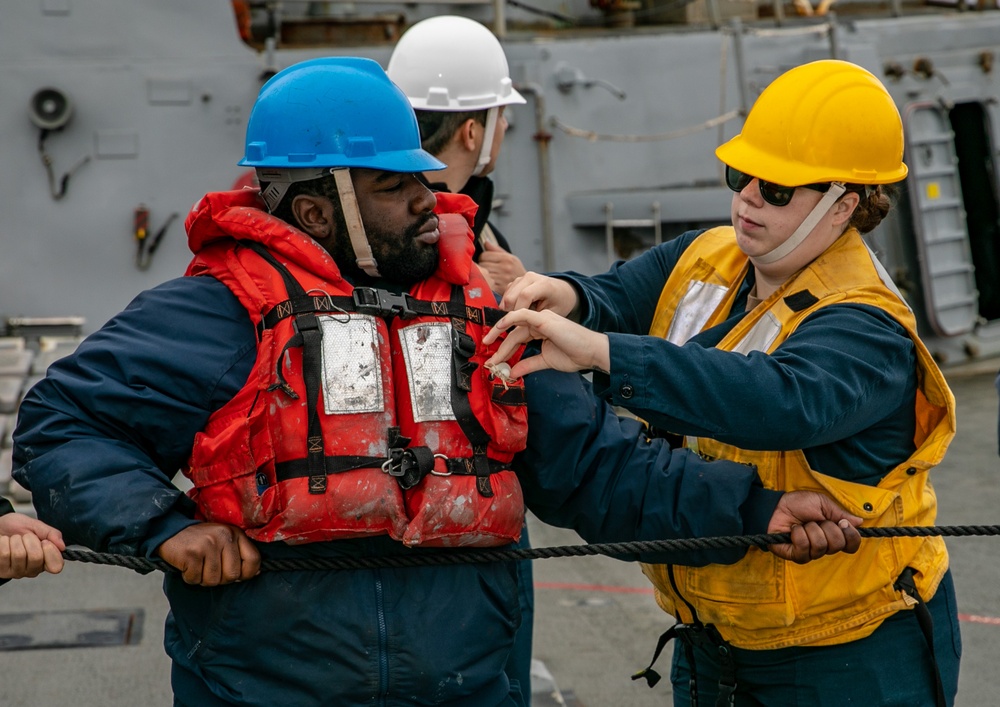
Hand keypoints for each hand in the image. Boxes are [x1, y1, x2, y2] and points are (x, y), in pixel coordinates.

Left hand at [0, 512, 65, 578]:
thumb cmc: (16, 527)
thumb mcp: (35, 525)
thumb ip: (51, 533)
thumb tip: (62, 546)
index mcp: (46, 560)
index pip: (56, 566)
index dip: (51, 552)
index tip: (45, 541)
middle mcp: (33, 569)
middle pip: (36, 557)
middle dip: (30, 540)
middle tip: (25, 537)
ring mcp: (16, 572)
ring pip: (19, 555)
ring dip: (16, 540)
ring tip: (13, 539)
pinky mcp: (2, 572)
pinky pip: (5, 554)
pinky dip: (4, 542)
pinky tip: (4, 543)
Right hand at [156, 523, 260, 585]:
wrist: (170, 531)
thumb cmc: (200, 541)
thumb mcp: (224, 541)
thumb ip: (239, 554)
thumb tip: (255, 572)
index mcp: (236, 533)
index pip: (253, 559)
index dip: (247, 574)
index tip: (236, 575)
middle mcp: (224, 537)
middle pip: (232, 575)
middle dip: (220, 579)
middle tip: (209, 569)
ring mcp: (208, 544)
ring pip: (213, 580)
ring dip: (203, 579)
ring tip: (198, 565)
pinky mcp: (191, 553)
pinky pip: (195, 579)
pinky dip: (190, 577)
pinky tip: (187, 565)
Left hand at [478, 241, 525, 294]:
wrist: (527, 288)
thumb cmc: (517, 272)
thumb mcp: (511, 258)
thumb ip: (497, 250)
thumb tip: (486, 242)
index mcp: (507, 259)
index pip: (484, 255)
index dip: (484, 258)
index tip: (487, 261)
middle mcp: (505, 268)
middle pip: (482, 264)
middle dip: (483, 267)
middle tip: (488, 270)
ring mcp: (502, 279)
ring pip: (482, 274)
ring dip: (483, 275)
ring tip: (490, 276)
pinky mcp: (499, 289)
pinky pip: (485, 283)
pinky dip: (486, 283)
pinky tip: (490, 283)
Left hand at [482, 308, 609, 377]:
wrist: (592, 352)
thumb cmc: (575, 355)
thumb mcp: (546, 361)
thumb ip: (529, 364)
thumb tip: (513, 372)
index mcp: (540, 330)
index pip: (517, 337)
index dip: (505, 349)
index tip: (494, 362)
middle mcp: (539, 322)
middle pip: (513, 332)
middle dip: (499, 346)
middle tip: (489, 360)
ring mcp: (542, 318)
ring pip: (515, 325)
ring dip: (499, 336)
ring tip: (489, 347)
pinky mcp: (544, 319)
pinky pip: (522, 315)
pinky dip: (509, 319)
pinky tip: (498, 327)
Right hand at [499, 272, 578, 317]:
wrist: (562, 291)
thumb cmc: (559, 303)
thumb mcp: (552, 313)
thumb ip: (536, 317)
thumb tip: (517, 324)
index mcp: (544, 284)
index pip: (525, 296)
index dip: (519, 311)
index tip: (521, 322)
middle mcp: (531, 277)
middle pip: (511, 296)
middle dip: (512, 312)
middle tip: (521, 322)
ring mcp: (522, 277)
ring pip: (506, 296)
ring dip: (510, 309)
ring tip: (523, 315)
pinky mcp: (516, 281)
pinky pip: (506, 295)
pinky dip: (509, 305)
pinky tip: (519, 310)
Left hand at [767, 491, 862, 563]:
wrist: (775, 505)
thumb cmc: (798, 504)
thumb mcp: (822, 504)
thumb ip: (840, 513)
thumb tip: (859, 522)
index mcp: (833, 535)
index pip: (852, 545)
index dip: (850, 535)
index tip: (842, 522)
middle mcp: (824, 546)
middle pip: (837, 545)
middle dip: (827, 527)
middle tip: (815, 520)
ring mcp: (810, 553)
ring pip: (821, 546)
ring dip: (811, 529)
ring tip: (802, 524)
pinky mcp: (796, 556)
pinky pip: (804, 548)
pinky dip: (799, 534)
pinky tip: (794, 530)